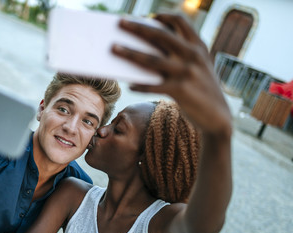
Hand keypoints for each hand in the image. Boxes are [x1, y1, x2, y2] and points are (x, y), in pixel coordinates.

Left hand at [112, 14, 231, 136]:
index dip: (163, 16)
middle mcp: (193, 55)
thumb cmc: (201, 90)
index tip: (147, 16)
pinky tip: (129, 84)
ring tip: (114, 48)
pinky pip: (152, 86)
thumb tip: (146, 50)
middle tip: (121, 22)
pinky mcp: (180, 90)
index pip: (180, 21)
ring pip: (151, 60)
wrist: (217, 118)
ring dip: (129, 53)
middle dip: (138, 27)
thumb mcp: (199, 67)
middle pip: (161, 35)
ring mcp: (186, 72)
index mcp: (198, 46)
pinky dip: (139, 85)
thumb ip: (180, 55)